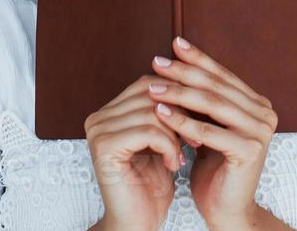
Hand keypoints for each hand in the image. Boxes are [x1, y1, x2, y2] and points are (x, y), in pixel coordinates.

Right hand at [84, 72, 185, 230]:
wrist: (138, 224)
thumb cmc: (151, 186)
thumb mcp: (162, 141)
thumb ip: (166, 113)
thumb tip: (191, 80)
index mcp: (109, 113)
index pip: (149, 84)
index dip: (178, 98)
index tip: (198, 120)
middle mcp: (98, 118)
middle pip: (150, 94)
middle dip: (180, 114)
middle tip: (194, 139)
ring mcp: (98, 131)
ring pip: (152, 111)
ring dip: (176, 133)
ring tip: (182, 154)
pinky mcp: (104, 148)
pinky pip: (148, 130)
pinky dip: (168, 146)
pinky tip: (172, 163)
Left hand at [147, 36, 277, 229]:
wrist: (226, 211)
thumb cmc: (215, 170)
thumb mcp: (210, 127)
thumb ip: (205, 100)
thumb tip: (178, 62)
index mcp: (258, 104)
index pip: (223, 75)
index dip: (198, 59)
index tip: (173, 45)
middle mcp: (265, 114)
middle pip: (216, 86)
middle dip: (184, 72)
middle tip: (157, 62)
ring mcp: (261, 131)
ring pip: (212, 104)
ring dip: (179, 93)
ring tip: (153, 87)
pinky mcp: (250, 150)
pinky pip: (209, 131)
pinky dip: (182, 120)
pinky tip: (161, 113)